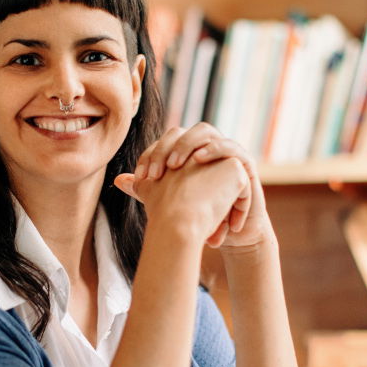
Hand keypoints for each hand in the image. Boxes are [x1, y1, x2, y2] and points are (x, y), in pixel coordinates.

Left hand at [114, 124, 271, 248]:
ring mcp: (228, 154)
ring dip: (194, 148)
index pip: (167, 141)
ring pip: (212, 135)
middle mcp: (207, 148)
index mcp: (189, 153)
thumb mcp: (172, 204)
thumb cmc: (200, 217)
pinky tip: (204, 168)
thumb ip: (148, 189)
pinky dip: (219, 155)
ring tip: (180, 168)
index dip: (153, 154)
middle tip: (160, 171)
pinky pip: (236, 153)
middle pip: (189, 132)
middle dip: (172, 147)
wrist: (228, 235)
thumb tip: (120, 180)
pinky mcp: (246, 165)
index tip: (142, 177)